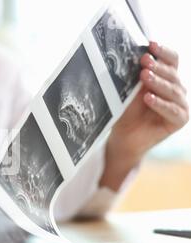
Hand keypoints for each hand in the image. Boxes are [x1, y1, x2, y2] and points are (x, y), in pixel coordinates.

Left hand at [101, 42, 188, 190]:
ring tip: (144, 76)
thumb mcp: (129, 90)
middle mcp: (177, 89)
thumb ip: (136, 75)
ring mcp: (180, 104)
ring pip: (172, 90)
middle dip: (158, 66)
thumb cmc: (126, 111)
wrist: (123, 136)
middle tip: (144, 61)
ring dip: (158, 82)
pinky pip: (172, 110)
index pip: (172, 60)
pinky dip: (159, 103)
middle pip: (172, 74)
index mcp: (167, 78)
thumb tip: (136, 54)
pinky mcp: (179, 120)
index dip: (163, 51)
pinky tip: (148, 98)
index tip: (151, 44)